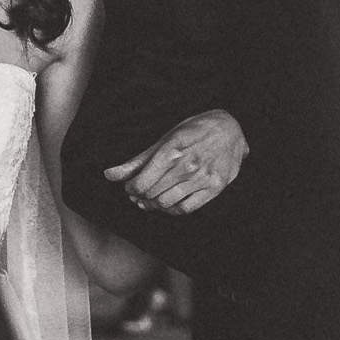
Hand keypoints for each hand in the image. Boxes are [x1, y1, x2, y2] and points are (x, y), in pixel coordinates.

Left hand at [106, 110, 248, 214]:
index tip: (131, 187)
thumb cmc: (194, 131)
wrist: (231, 129)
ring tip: (151, 199)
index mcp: (171, 150)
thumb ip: (137, 160)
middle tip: (139, 194)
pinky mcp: (214, 187)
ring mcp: (202, 177)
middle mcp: (187, 165)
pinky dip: (171, 210)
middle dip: (140, 197)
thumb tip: (109, 175)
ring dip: (154, 205)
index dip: (131, 189)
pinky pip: (186, 208)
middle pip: (152, 194)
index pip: (142, 183)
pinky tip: (168, 203)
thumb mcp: (165, 139)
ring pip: (167, 203)